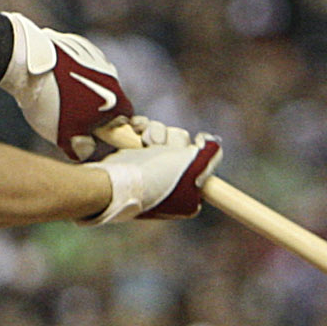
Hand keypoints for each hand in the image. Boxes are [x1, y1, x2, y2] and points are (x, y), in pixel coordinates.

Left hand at [2, 12, 132, 160]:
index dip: (114, 128)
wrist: (28, 64)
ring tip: (58, 98)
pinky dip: (70, 72)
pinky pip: (79, 64)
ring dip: (82, 89)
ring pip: (94, 79)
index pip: (127, 118)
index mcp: (116, 99)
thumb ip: (81, 148)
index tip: (98, 132)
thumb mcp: (64, 136)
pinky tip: (51, 81)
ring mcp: (95, 57)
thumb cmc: (51, 103)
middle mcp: (112, 75)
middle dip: (95, 108)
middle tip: (73, 117)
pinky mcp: (77, 45)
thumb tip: (87, 147)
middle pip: (110, 97)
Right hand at [89, 125, 219, 222]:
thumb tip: (213, 144)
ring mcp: (152, 171)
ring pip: (164, 135)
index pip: (204, 163)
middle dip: (172, 140)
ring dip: (155, 132)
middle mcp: (172, 184)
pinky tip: (134, 130)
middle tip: (159, 148)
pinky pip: (145, 133)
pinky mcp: (134, 159)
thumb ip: (208, 155)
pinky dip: (141, 128)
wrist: (113, 182)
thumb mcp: (191, 167)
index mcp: (189, 196)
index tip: (198, 139)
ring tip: (144, 143)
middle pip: (182, 144)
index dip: (201, 148)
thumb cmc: (153, 178)